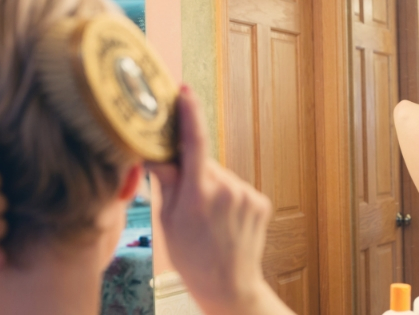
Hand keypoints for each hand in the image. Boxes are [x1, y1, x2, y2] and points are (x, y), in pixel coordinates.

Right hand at [146, 86, 292, 314]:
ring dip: (212, 186)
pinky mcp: (261, 201)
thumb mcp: (169, 221)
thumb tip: (157, 152)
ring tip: (208, 217)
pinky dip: (228, 196)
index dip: (189, 114)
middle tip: (186, 198)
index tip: (184, 92)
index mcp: (199, 195)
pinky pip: (237, 187)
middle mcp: (228, 190)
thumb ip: (167, 182)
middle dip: (194, 172)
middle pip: (205, 163)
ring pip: (221, 176)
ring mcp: (248, 195)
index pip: (194, 143)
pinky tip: (224, 219)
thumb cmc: (193, 257)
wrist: (229, 284)